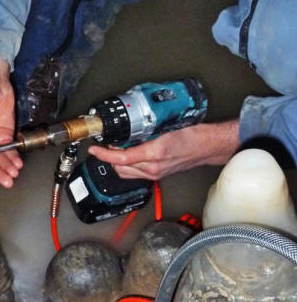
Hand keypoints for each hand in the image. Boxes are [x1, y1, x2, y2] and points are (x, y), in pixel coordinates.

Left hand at [88, 121, 238, 180]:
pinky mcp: (157, 174)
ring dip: (116, 162)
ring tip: (112, 148)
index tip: (94, 148)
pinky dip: (126, 164)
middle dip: (107, 157)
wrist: (207, 147)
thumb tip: (127, 128)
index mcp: (153, 155)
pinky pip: (135, 173)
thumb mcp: (165, 128)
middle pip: (119, 167)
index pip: (121, 158)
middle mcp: (152, 168)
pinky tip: (126, 154)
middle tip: (102, 145)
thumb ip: (145, 129)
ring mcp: (154, 173)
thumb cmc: (191, 136)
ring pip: (126, 172)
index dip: (105, 154)